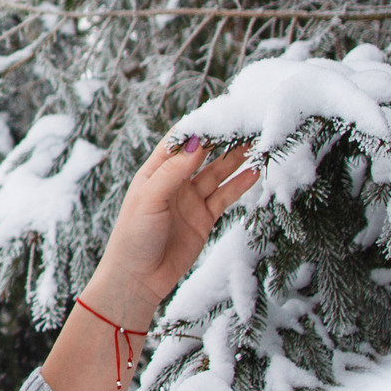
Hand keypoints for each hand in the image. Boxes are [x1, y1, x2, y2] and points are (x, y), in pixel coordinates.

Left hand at [80, 136, 259, 329]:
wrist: (138, 279)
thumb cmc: (134, 236)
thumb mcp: (150, 199)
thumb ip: (174, 171)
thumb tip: (196, 141)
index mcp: (155, 171)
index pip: (179, 140)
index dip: (199, 125)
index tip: (220, 111)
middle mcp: (174, 182)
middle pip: (203, 154)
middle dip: (223, 139)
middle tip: (246, 123)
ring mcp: (191, 200)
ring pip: (218, 172)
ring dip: (236, 158)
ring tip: (257, 142)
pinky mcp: (204, 218)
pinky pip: (225, 196)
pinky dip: (241, 183)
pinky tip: (255, 170)